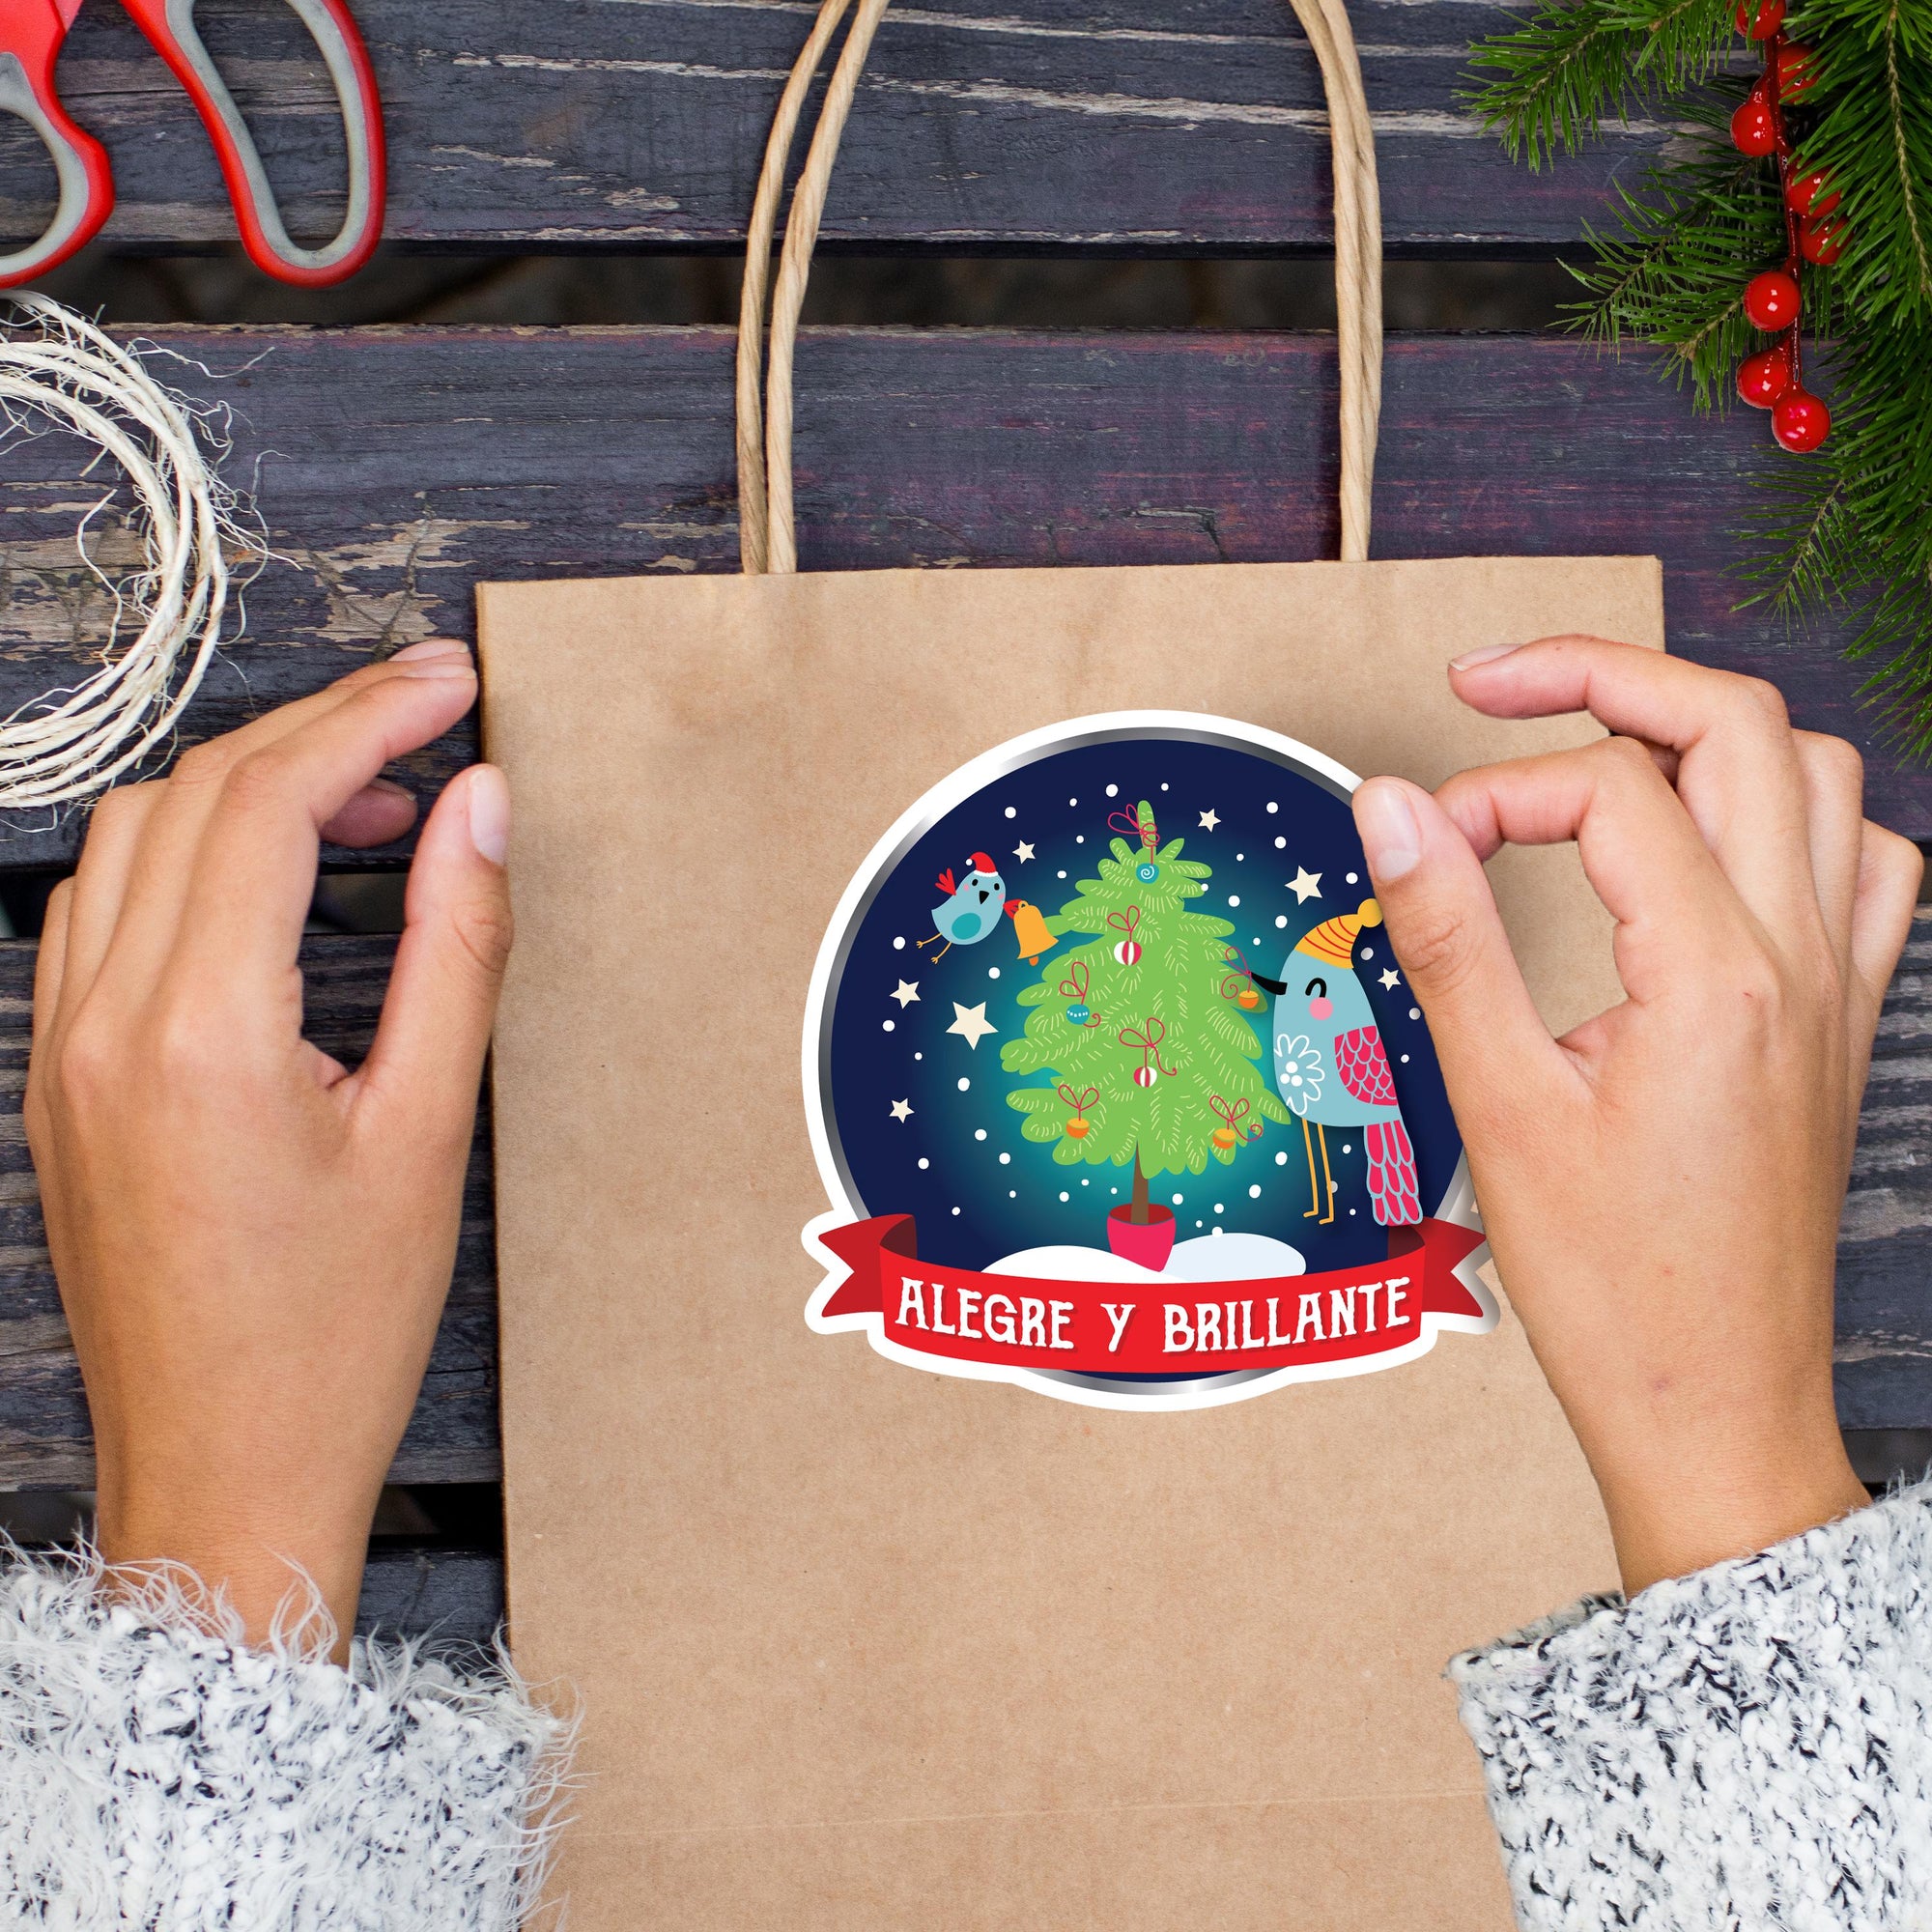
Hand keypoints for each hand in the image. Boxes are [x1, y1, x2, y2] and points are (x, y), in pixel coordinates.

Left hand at [25, 640, 510, 1657]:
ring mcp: (62, 1050)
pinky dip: (188, 856)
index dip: (366, 719)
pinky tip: (271, 884)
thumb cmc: (333, 1334)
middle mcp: (103, 1024)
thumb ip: (454, 949)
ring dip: (246, 788)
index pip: (265, 802)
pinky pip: (100, 910)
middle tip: (429, 717)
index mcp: (198, 1036)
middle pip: (192, 796)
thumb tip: (479, 811)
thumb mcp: (427, 1132)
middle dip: (316, 731)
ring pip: (131, 839)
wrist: (220, 1470)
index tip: (448, 686)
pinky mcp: (60, 1080)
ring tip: (371, 804)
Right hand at [1352, 638, 1920, 1595]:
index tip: (1419, 844)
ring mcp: (1840, 986)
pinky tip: (1720, 847)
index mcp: (1715, 976)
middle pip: (1735, 723)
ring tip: (1600, 751)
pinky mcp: (1842, 1023)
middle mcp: (1799, 959)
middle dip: (1604, 676)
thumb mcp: (1501, 1106)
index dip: (1491, 790)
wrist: (1717, 1411)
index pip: (1604, 791)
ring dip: (1706, 732)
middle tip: (1493, 685)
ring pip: (1816, 774)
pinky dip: (1795, 814)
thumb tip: (1391, 806)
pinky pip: (1867, 864)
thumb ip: (1448, 936)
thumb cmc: (1615, 1289)